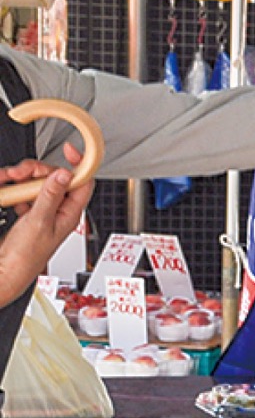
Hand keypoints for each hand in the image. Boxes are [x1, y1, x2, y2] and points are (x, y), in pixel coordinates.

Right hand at [0, 144, 91, 305]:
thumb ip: (51, 195)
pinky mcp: (30, 211)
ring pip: (38, 183)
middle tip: (20, 173)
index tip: (70, 149)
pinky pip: (25, 192)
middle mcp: (60, 210)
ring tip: (9, 181)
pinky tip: (9, 196)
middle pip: (55, 177)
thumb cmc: (28, 255)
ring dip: (22, 178)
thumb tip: (64, 174)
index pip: (83, 182)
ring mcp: (44, 210)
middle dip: (37, 170)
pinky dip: (16, 189)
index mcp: (70, 213)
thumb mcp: (39, 221)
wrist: (9, 268)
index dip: (79, 164)